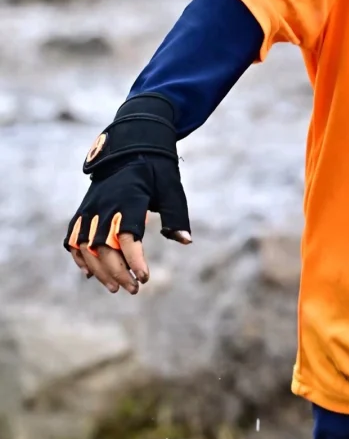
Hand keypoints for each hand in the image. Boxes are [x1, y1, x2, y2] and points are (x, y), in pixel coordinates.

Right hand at [65, 154, 191, 293]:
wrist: (128, 149)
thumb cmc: (155, 172)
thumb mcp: (172, 189)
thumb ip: (176, 215)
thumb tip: (186, 241)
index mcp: (129, 200)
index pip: (127, 236)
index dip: (134, 260)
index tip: (145, 278)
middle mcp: (105, 206)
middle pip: (104, 247)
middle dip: (118, 272)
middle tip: (134, 289)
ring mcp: (90, 209)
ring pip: (86, 246)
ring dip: (99, 271)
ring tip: (116, 288)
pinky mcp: (82, 212)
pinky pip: (73, 238)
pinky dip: (79, 257)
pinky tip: (91, 274)